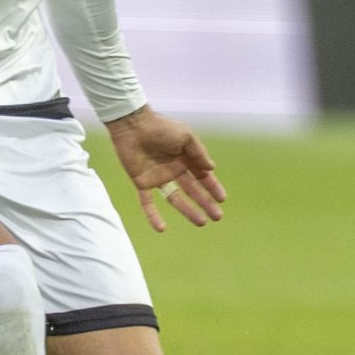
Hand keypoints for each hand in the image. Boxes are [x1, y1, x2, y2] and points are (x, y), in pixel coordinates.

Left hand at [104, 107, 226, 230]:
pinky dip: (153, 216)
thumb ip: (199, 153)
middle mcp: (173, 170)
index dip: (213, 187)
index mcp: (185, 159)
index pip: (202, 176)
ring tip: (201, 222)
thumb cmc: (160, 127)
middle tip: (217, 217)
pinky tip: (162, 229)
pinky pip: (147, 203)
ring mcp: (158, 178)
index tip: (222, 199)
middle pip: (192, 191)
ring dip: (188, 211)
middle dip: (205, 203)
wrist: (133, 125)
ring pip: (175, 199)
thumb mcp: (185, 136)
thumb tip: (212, 168)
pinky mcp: (142, 183)